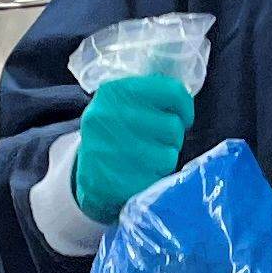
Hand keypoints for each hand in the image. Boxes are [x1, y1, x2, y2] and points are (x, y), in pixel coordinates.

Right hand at [72, 74, 195, 225]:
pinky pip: (157, 178)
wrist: (86, 174)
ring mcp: (111, 151)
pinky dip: (155, 177)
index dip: (184, 106)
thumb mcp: (122, 103)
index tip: (182, 115)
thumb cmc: (114, 133)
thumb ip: (151, 94)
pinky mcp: (117, 181)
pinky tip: (140, 173)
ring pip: (168, 155)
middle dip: (172, 137)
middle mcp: (109, 118)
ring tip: (147, 158)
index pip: (172, 91)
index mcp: (114, 92)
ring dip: (164, 158)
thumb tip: (185, 96)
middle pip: (173, 126)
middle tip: (157, 141)